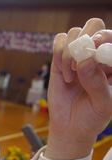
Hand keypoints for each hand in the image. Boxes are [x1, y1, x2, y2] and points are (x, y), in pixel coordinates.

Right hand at [45, 18, 111, 159]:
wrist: (69, 128)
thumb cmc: (91, 117)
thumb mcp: (103, 104)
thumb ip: (97, 83)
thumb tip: (85, 60)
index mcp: (111, 65)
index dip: (105, 38)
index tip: (95, 48)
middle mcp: (95, 57)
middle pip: (94, 27)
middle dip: (86, 39)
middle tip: (81, 60)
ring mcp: (76, 58)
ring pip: (74, 33)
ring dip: (70, 52)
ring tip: (71, 74)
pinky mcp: (59, 63)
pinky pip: (58, 42)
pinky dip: (58, 53)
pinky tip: (62, 71)